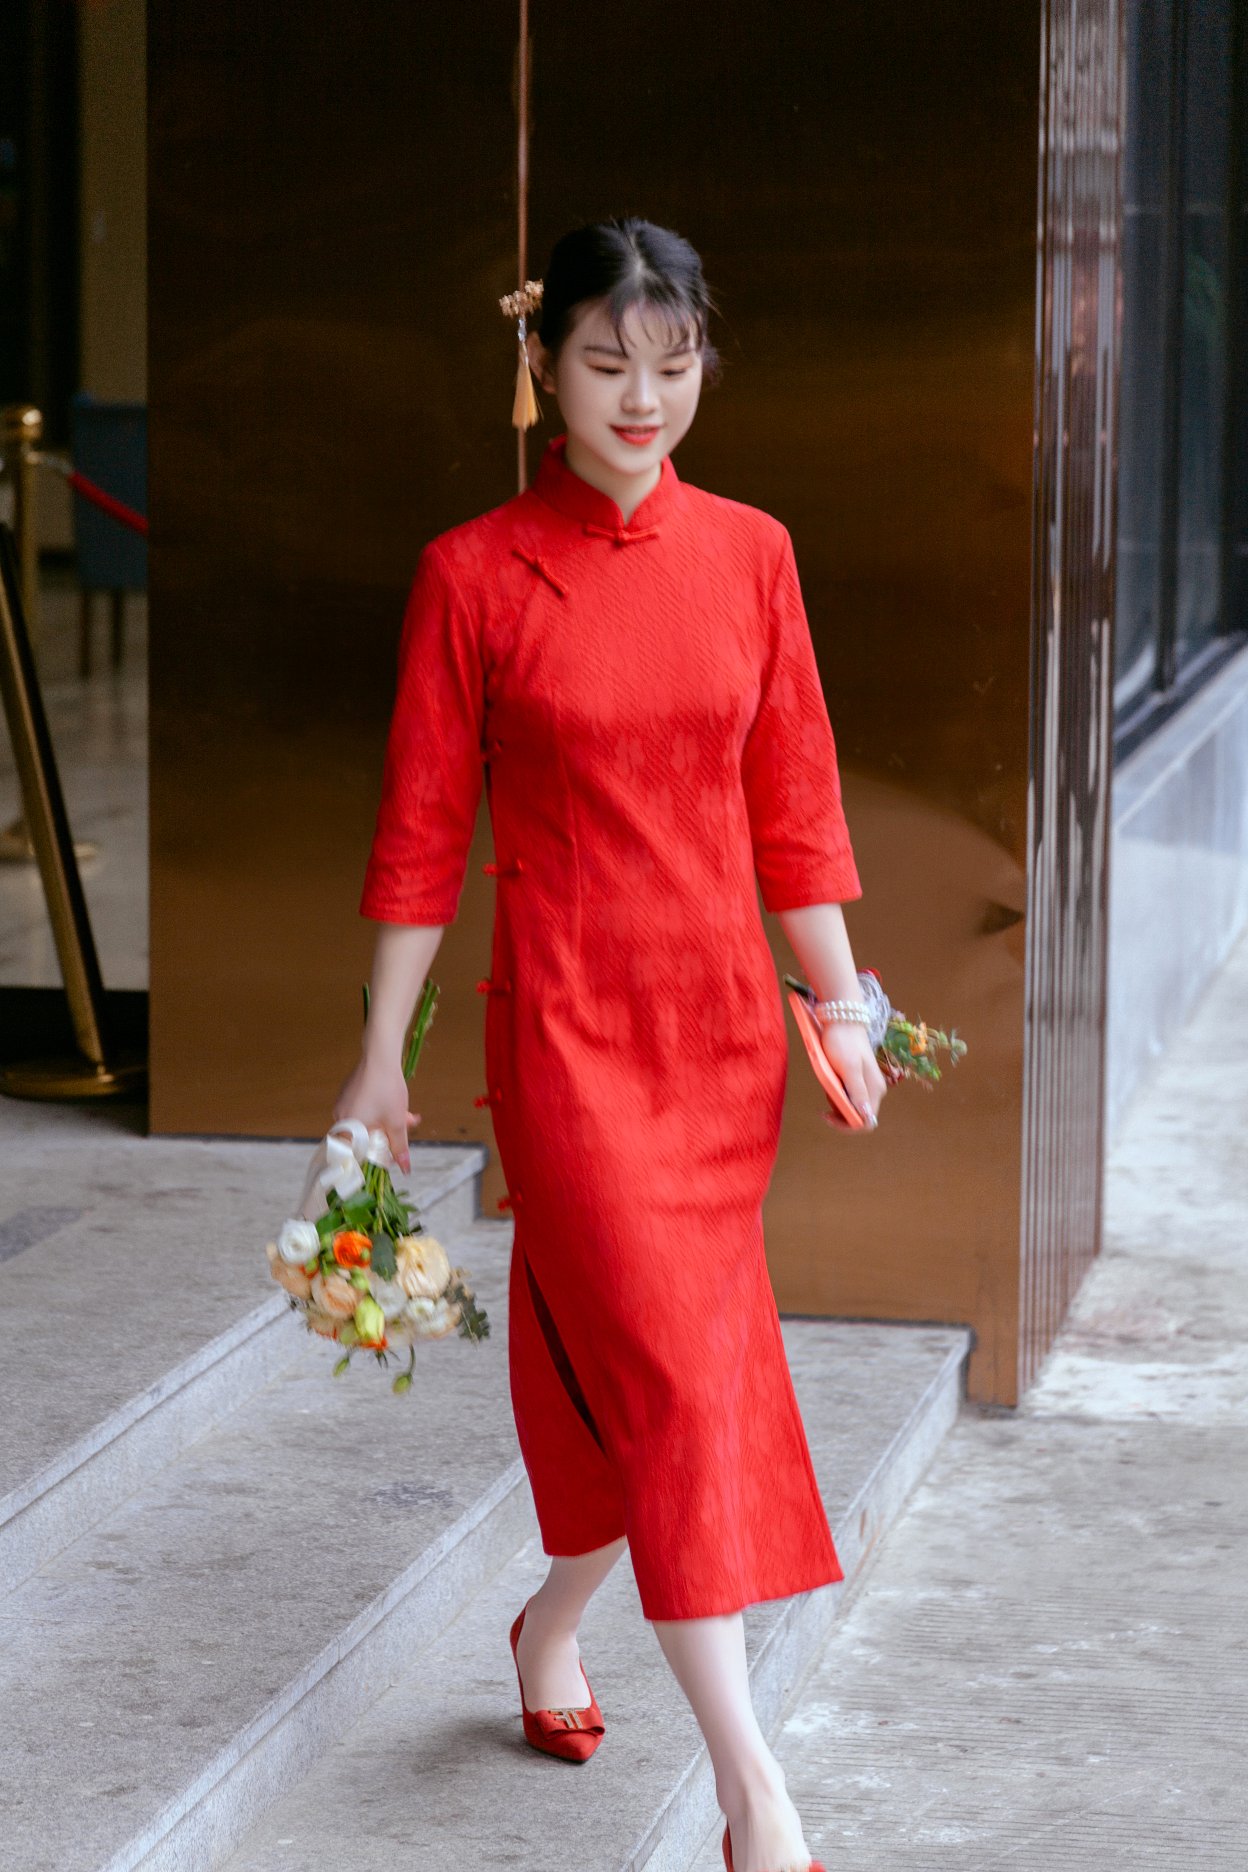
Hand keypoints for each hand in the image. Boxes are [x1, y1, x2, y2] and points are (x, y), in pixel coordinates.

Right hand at [331, 1054, 420, 1172]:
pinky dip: (379, 1111)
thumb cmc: (387, 1090)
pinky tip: (397, 1104)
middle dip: (387, 1136)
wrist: (380, 1055)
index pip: (356, 1154)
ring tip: (409, 1115)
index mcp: (347, 1129)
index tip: (390, 1157)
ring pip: (367, 1121)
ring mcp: (343, 1103)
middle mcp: (340, 1117)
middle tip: (406, 1129)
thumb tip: (405, 1169)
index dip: (374, 1157)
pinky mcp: (348, 1091)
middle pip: (364, 1136)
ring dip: (387, 1122)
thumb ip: (399, 1147)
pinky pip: (363, 1109)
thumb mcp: (397, 1122)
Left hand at [818, 1020, 888, 1130]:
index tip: (828, 1115)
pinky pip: (847, 1094)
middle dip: (839, 1112)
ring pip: (851, 1105)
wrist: (843, 1019)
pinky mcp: (857, 1078)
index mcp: (875, 1090)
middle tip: (826, 1093)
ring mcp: (866, 1084)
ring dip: (836, 1101)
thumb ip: (858, 1093)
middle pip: (858, 1116)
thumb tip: (867, 1118)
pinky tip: (830, 1078)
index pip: (866, 1122)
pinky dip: (836, 1092)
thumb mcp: (849, 1068)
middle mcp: (874, 1090)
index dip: (847, 1125)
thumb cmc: (844, 1042)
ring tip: (828, 1082)